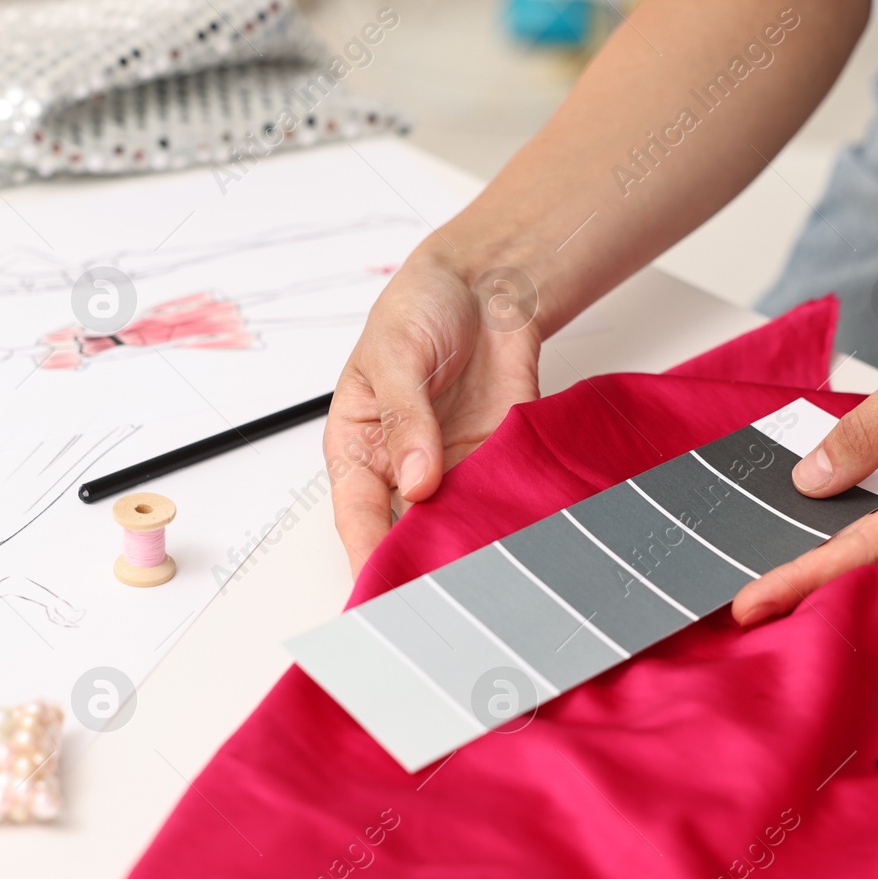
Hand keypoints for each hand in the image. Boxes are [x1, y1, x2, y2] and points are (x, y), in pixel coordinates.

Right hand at [326, 249, 541, 576]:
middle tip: (438, 597)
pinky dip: (510, 519)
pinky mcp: (496, 458)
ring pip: (454, 524)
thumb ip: (405, 420)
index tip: (380, 587)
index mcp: (358, 445)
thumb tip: (416, 480)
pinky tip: (520, 539)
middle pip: (404, 531)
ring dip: (468, 547)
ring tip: (483, 578)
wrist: (486, 281)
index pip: (356, 513)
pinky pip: (500, 498)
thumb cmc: (418, 308)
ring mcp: (452, 466)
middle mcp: (402, 466)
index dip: (366, 553)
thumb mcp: (395, 356)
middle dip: (419, 563)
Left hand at [732, 283, 877, 624]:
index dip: (804, 578)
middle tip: (747, 599)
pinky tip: (830, 529)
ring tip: (775, 572)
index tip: (752, 602)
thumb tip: (813, 478)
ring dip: (838, 560)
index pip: (868, 550)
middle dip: (812, 580)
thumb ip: (868, 430)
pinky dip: (872, 534)